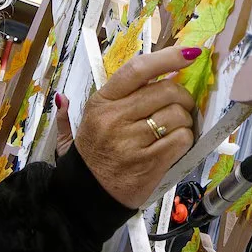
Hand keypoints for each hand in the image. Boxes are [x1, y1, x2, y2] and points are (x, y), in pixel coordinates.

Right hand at [60, 46, 200, 207]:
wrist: (86, 198)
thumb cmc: (89, 159)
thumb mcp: (76, 130)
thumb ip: (71, 111)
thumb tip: (62, 98)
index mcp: (102, 102)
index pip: (138, 69)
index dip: (168, 58)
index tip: (189, 53)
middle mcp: (116, 118)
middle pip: (166, 91)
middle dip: (182, 96)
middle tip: (182, 105)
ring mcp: (133, 141)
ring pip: (177, 115)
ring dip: (185, 120)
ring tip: (176, 128)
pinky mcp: (149, 162)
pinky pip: (181, 139)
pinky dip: (185, 139)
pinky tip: (176, 144)